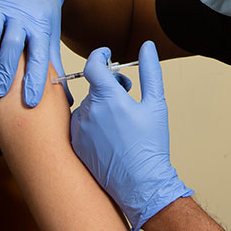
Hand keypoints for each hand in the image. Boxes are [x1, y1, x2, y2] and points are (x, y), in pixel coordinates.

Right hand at [0, 0, 69, 106]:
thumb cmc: (42, 20)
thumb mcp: (50, 40)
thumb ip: (53, 68)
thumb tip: (66, 100)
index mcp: (40, 27)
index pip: (39, 55)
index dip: (35, 78)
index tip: (30, 101)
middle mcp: (21, 15)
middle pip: (13, 42)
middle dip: (6, 68)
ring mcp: (1, 6)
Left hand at [70, 41, 193, 230]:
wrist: (140, 184)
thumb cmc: (150, 146)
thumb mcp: (156, 105)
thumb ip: (150, 71)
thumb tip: (147, 46)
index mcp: (107, 98)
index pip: (92, 65)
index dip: (99, 55)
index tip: (105, 54)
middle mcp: (88, 111)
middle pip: (95, 87)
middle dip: (110, 86)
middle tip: (128, 95)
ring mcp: (78, 129)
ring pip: (88, 106)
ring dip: (101, 106)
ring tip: (120, 121)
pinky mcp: (75, 143)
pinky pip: (80, 123)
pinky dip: (92, 122)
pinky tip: (109, 136)